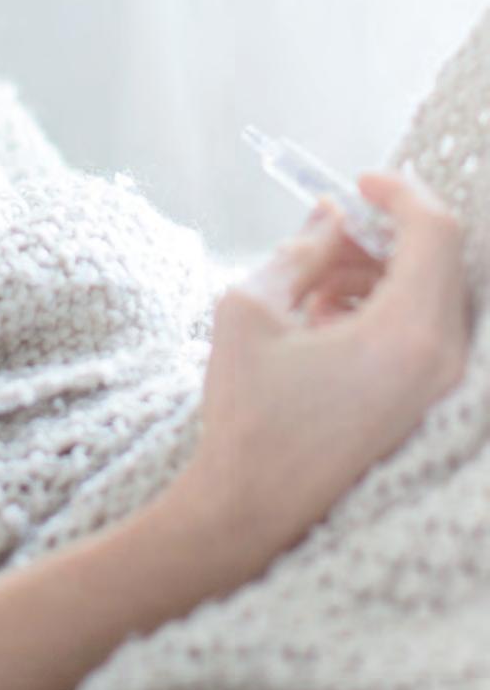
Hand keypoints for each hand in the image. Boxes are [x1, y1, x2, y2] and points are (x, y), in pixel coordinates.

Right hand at [189, 169, 470, 560]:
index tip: (358, 182)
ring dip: (380, 272)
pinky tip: (327, 322)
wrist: (252, 506)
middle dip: (384, 235)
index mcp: (406, 334)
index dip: (400, 192)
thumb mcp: (252, 307)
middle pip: (440, 261)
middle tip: (327, 234)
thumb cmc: (247, 410)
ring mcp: (441, 388)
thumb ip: (301, 250)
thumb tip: (333, 215)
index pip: (436, 232)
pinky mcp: (428, 404)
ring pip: (433, 294)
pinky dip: (385, 307)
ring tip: (314, 289)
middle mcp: (442, 361)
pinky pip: (426, 330)